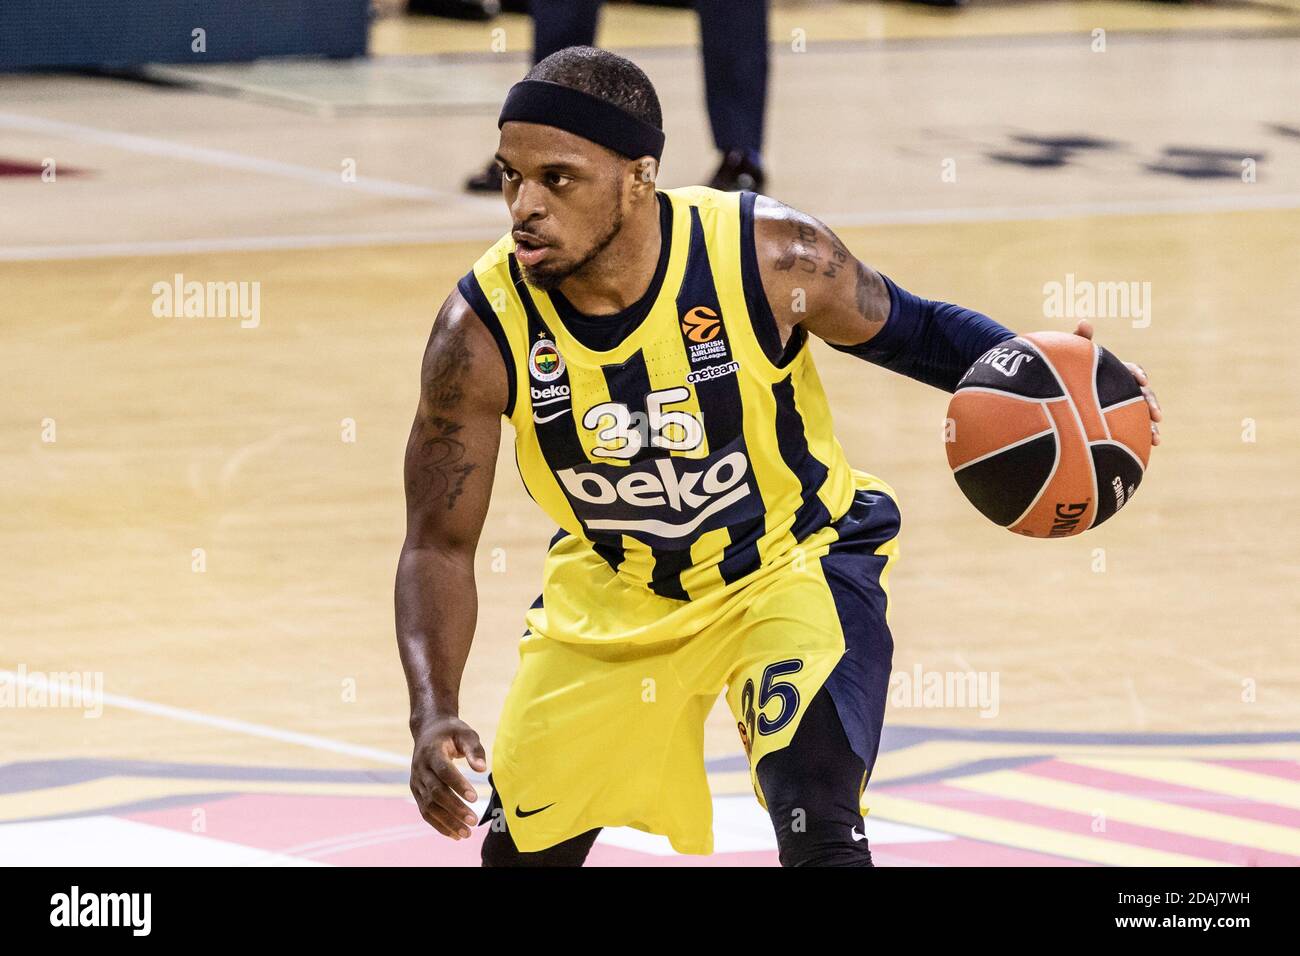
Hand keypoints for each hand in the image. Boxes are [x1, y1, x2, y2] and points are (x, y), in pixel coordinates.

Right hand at [409, 714, 487, 839]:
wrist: (429, 730)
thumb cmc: (452, 732)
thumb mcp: (465, 733)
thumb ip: (474, 749)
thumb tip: (482, 769)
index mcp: (432, 751)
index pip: (444, 771)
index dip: (458, 785)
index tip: (475, 798)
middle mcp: (420, 768)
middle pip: (436, 792)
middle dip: (454, 808)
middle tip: (473, 821)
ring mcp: (416, 781)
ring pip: (429, 806)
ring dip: (447, 822)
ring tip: (467, 833)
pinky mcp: (417, 791)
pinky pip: (425, 811)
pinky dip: (439, 824)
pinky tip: (455, 834)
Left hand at [1072, 319, 1161, 445]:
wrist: (1057, 393)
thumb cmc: (1064, 371)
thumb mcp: (1069, 356)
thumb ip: (1078, 341)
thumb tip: (1085, 322)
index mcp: (1115, 372)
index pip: (1131, 371)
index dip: (1138, 375)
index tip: (1140, 381)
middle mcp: (1121, 389)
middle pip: (1142, 395)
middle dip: (1152, 404)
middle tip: (1157, 416)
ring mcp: (1120, 407)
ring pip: (1140, 415)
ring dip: (1151, 426)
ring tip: (1155, 439)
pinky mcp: (1116, 423)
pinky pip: (1130, 431)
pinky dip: (1138, 439)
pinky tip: (1144, 452)